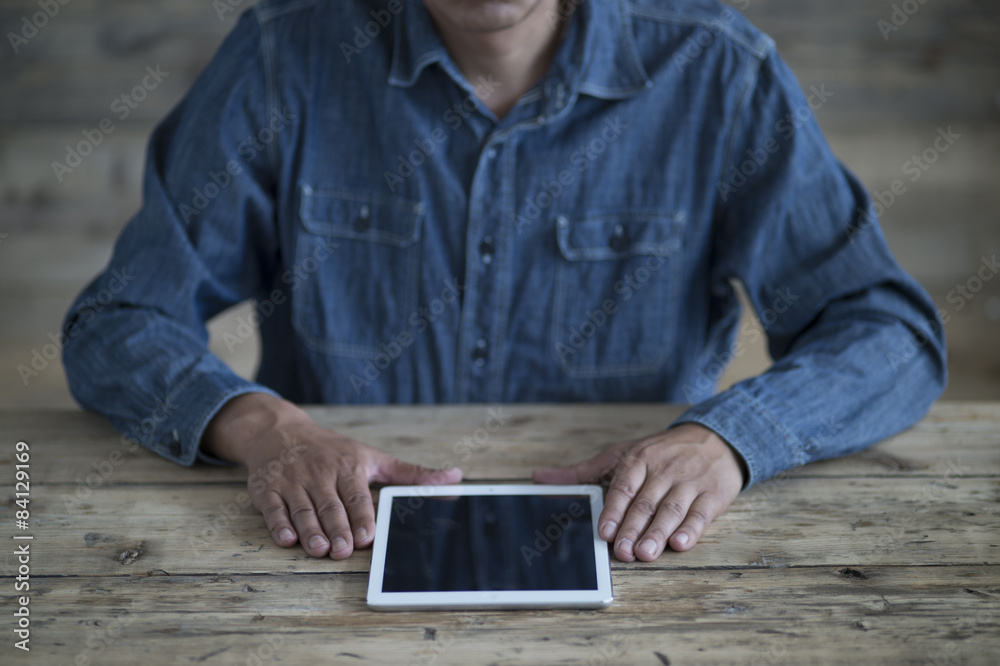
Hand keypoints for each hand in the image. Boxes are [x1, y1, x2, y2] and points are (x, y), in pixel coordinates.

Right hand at [202, 393, 460, 558]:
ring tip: (318, 549)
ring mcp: (292, 481)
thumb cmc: (333, 450)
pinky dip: (278, 523)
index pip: (356, 496)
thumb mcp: (373, 457)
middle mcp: (320, 473)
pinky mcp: (267, 488)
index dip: (361, 516)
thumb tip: (456, 478)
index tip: (366, 537)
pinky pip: (272, 508)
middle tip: (342, 550)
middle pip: (329, 506)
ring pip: (302, 509)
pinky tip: (286, 538)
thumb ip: (412, 474)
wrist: (280, 431)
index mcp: (348, 466)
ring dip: (309, 530)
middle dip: (336, 528)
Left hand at [532, 423, 744, 560]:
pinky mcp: (712, 495)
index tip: (604, 531)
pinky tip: (680, 543)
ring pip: (672, 510)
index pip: (623, 487)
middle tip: (623, 552)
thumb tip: (539, 478)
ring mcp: (689, 482)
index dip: (613, 510)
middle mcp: (664, 470)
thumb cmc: (661, 451)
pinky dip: (691, 530)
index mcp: (639, 459)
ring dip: (658, 533)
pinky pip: (700, 514)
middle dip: (633, 528)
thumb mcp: (621, 455)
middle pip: (646, 502)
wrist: (714, 439)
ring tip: (646, 553)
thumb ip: (582, 472)